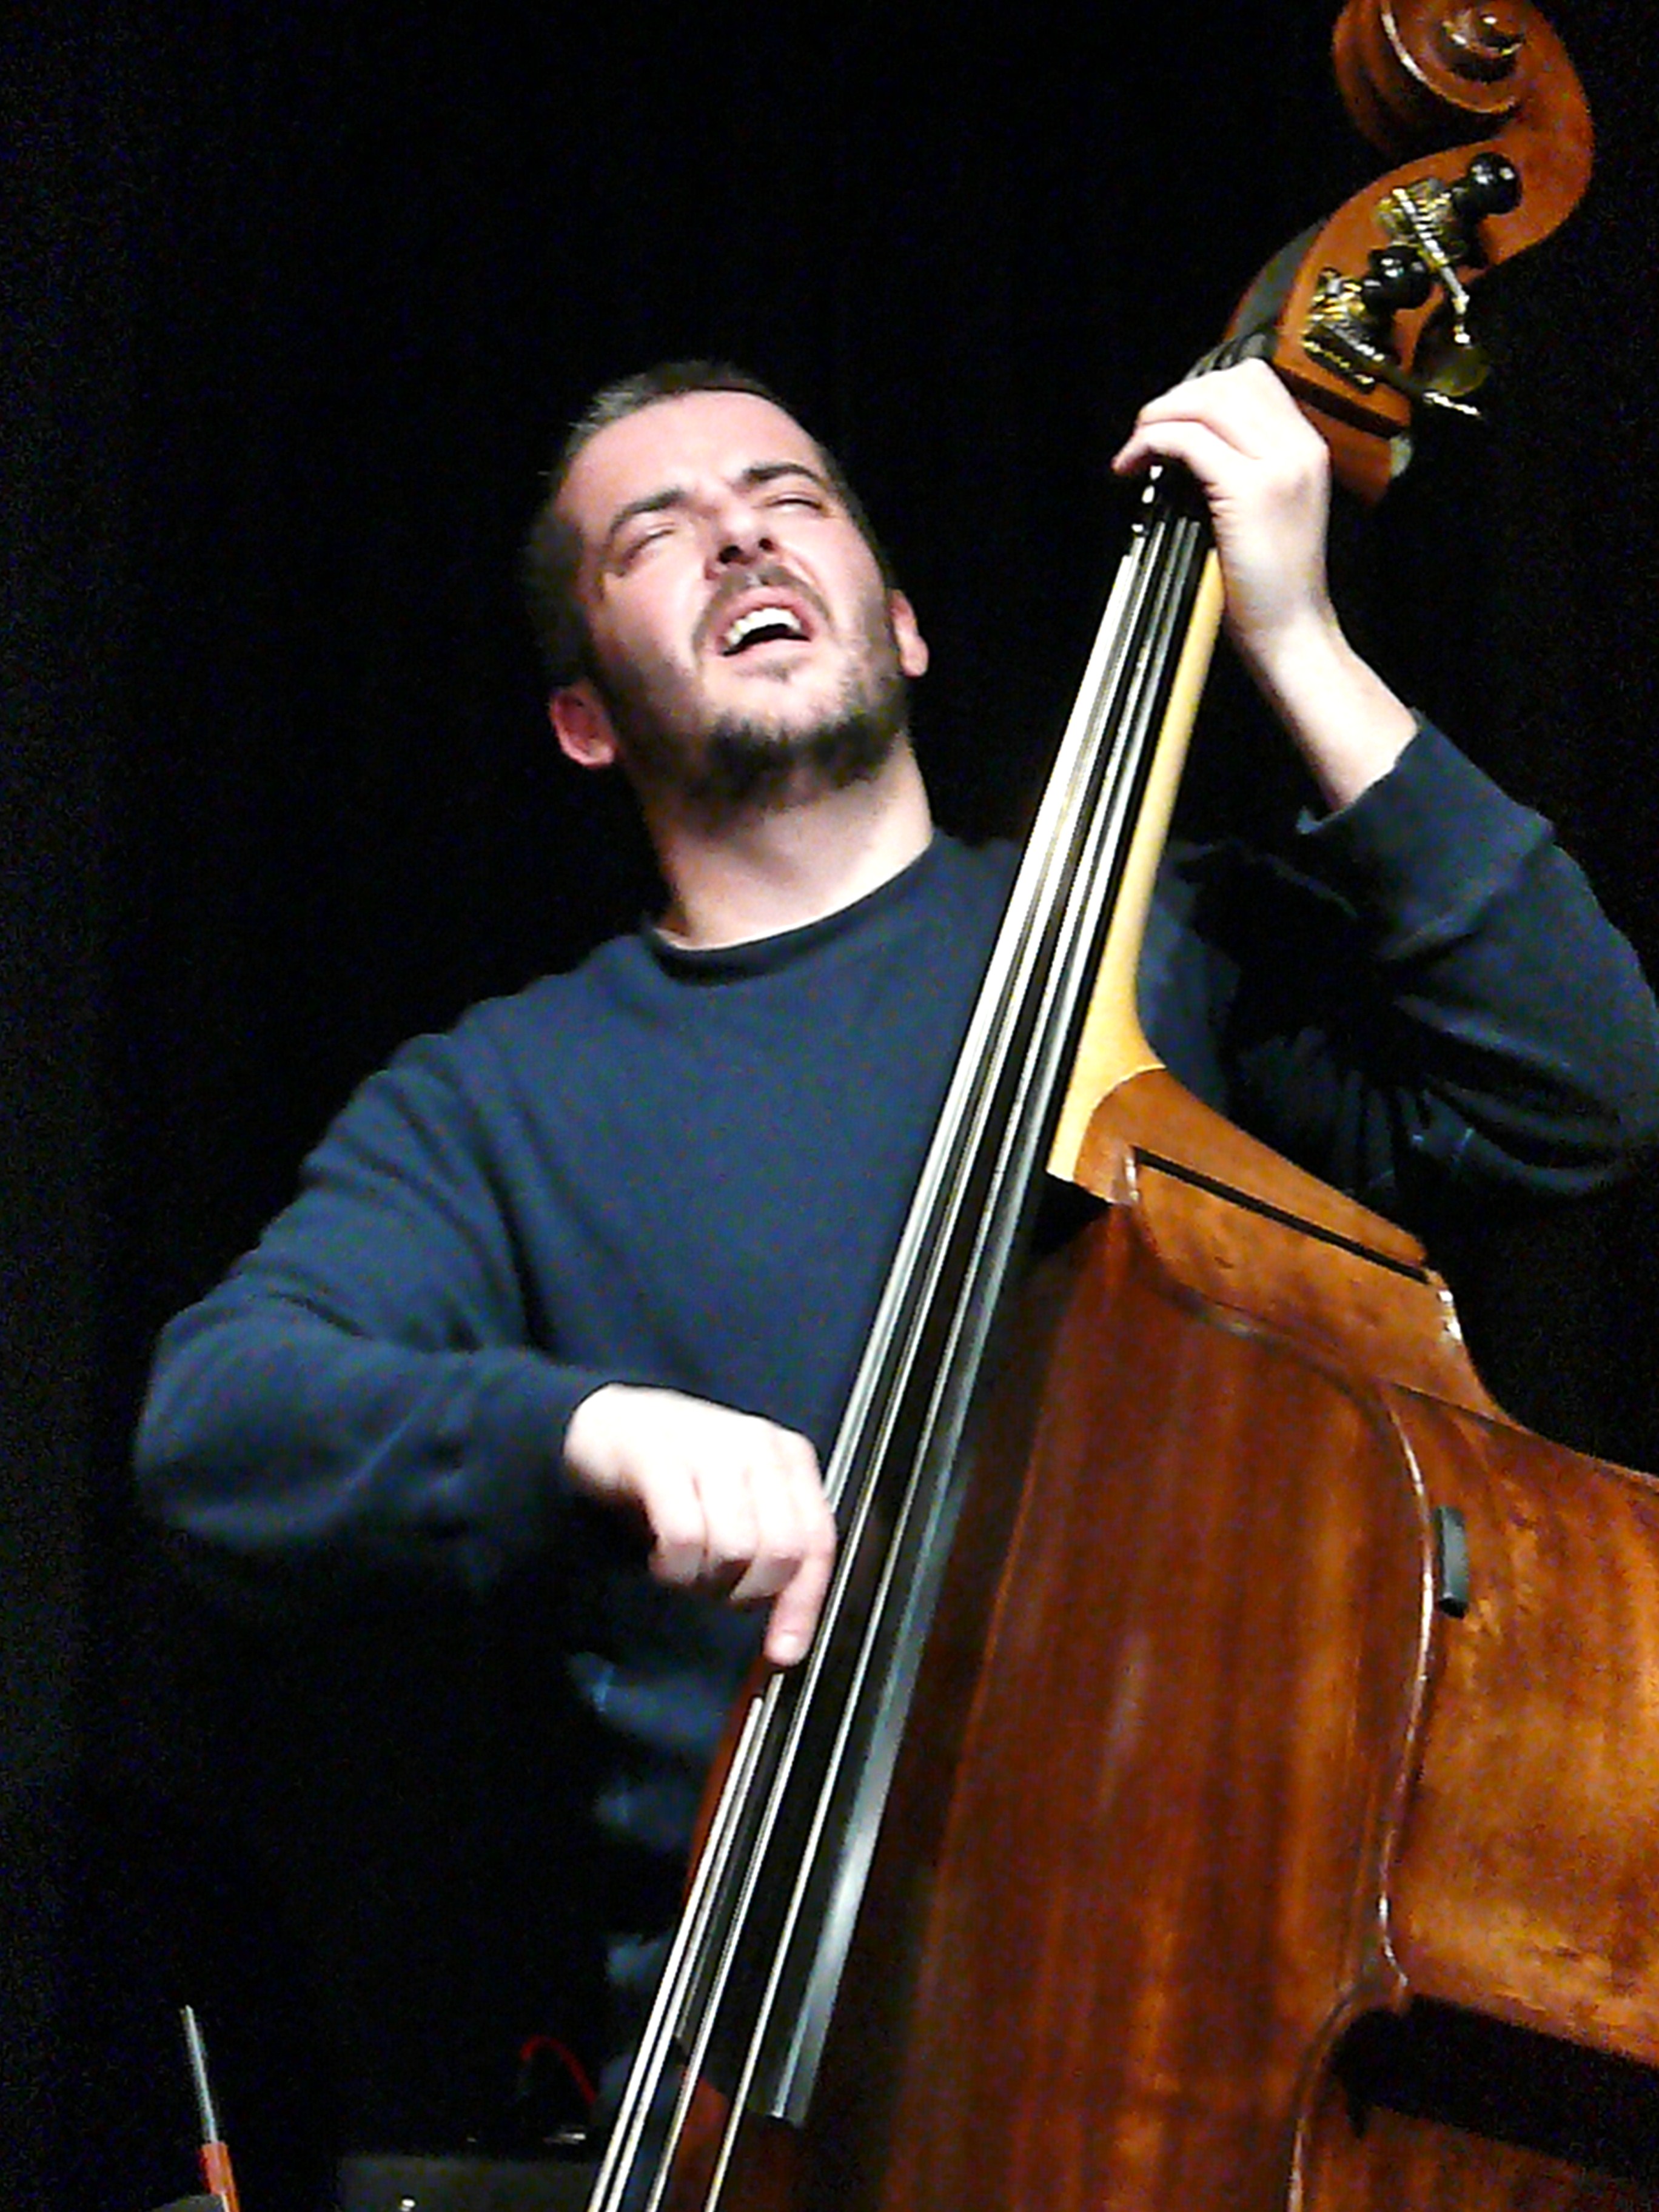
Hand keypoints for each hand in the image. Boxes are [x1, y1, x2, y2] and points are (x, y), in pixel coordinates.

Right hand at [563, 1384, 835, 1665]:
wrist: (608, 1422)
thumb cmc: (680, 1469)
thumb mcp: (739, 1498)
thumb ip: (770, 1541)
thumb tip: (790, 1624)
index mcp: (788, 1457)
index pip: (817, 1541)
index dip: (804, 1604)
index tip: (785, 1650)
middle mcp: (758, 1446)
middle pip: (780, 1551)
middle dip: (747, 1591)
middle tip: (714, 1588)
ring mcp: (710, 1446)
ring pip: (735, 1548)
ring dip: (705, 1579)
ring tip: (684, 1568)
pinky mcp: (660, 1457)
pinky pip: (685, 1535)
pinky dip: (674, 1565)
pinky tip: (662, 1559)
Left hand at [1113, 360, 1414, 808]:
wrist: (1293, 632)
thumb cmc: (1271, 585)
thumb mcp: (1265, 512)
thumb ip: (1244, 468)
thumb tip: (1189, 442)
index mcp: (1307, 448)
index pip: (1253, 381)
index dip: (1201, 391)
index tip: (1170, 421)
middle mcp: (1298, 447)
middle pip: (1227, 382)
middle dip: (1174, 399)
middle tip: (1143, 434)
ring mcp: (1277, 466)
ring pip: (1206, 403)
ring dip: (1159, 417)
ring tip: (1135, 449)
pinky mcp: (1249, 490)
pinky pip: (1188, 441)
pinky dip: (1152, 445)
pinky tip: (1133, 468)